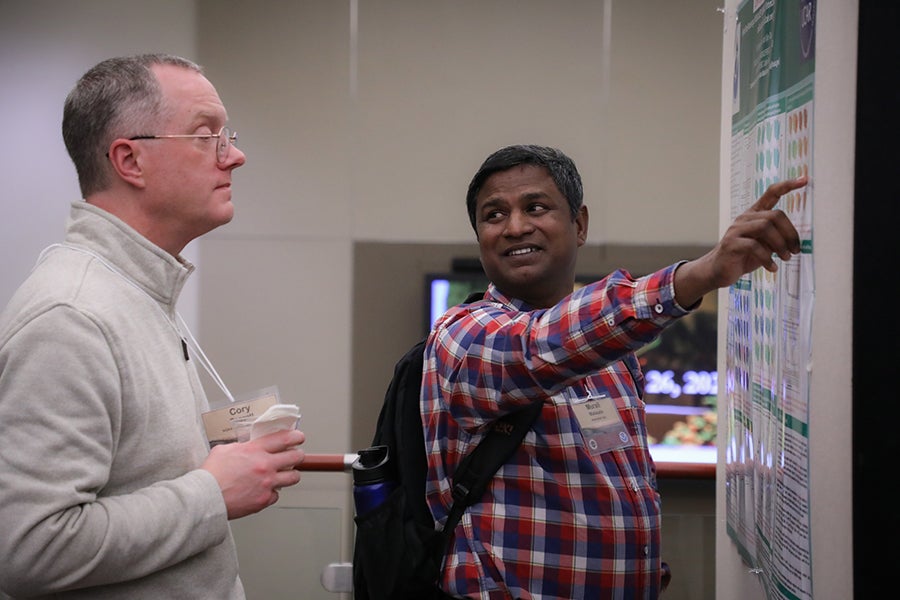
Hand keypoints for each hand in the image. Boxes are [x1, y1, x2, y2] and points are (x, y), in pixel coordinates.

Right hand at [202, 428, 305, 518]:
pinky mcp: (264, 499)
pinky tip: (264, 490)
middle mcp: (265, 466)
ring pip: (293, 477)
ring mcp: (267, 483)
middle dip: (298, 455)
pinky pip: (277, 495)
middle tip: (296, 455)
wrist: (205, 497)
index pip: (285, 438)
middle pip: (296, 457)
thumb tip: (249, 446)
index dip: (296, 436)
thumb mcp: (225, 449)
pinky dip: (272, 493)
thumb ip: (242, 446)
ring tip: (285, 474)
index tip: (299, 437)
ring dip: (290, 474)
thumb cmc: (211, 474)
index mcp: (255, 450)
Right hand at [674, 176, 806, 306]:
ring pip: (765, 228)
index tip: (805, 180)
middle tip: (795, 250)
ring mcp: (736, 230)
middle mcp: (745, 218)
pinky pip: (755, 246)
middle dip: (790, 234)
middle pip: (774, 215)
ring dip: (780, 245)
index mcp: (754, 215)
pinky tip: (772, 267)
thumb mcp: (763, 245)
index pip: (771, 193)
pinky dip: (767, 258)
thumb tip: (795, 242)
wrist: (717, 270)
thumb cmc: (743, 256)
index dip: (787, 185)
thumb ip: (776, 238)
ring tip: (786, 258)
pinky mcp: (731, 244)